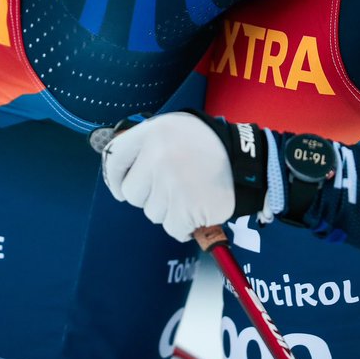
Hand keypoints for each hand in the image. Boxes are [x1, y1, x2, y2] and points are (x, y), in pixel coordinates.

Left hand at [101, 111, 267, 241]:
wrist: (245, 159)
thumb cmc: (206, 146)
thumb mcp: (173, 130)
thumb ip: (145, 146)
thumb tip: (118, 172)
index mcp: (152, 132)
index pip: (114, 159)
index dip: (115, 178)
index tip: (121, 188)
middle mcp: (158, 156)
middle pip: (132, 193)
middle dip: (149, 195)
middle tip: (174, 185)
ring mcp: (172, 182)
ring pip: (152, 213)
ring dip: (170, 210)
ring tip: (190, 191)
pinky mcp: (188, 207)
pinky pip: (172, 228)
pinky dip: (185, 226)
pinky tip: (197, 208)